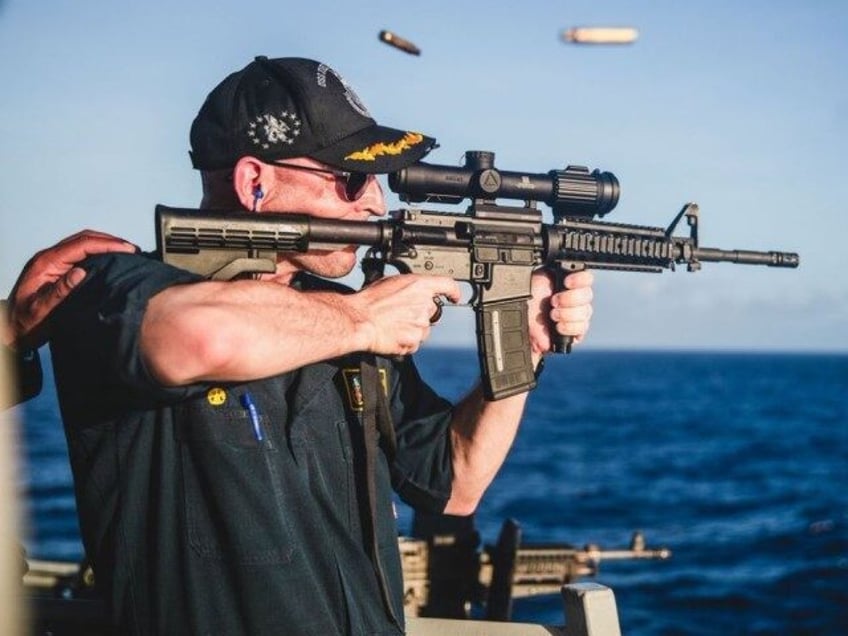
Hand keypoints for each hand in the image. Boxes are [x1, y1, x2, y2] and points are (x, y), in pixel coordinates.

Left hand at [4, 230, 136, 349]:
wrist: (10, 329)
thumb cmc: (24, 323)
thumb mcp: (41, 310)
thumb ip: (59, 291)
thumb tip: (80, 272)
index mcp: (45, 264)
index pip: (80, 245)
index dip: (106, 244)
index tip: (126, 249)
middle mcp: (49, 258)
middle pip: (83, 239)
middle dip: (109, 241)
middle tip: (132, 248)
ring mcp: (53, 263)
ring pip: (82, 244)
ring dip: (105, 245)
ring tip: (126, 252)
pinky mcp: (58, 270)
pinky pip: (80, 254)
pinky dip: (98, 253)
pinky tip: (111, 259)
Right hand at [351, 274, 460, 355]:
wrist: (359, 320)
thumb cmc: (369, 302)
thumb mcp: (390, 282)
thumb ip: (409, 287)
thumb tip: (413, 291)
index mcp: (419, 286)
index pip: (447, 285)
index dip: (453, 291)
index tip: (454, 297)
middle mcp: (424, 304)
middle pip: (431, 311)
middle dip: (419, 314)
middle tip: (401, 314)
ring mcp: (421, 324)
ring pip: (423, 329)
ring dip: (412, 329)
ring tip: (393, 325)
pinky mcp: (415, 340)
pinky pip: (414, 343)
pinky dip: (405, 342)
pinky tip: (393, 335)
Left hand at [528, 269, 593, 354]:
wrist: (520, 323)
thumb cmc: (527, 301)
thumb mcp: (535, 280)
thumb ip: (550, 273)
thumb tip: (559, 266)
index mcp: (568, 282)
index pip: (586, 277)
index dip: (579, 279)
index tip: (567, 282)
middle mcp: (575, 298)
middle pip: (587, 295)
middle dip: (570, 298)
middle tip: (554, 301)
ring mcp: (576, 315)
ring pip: (585, 312)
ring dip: (568, 314)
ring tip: (553, 315)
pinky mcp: (574, 331)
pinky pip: (581, 328)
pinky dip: (569, 327)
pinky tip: (558, 326)